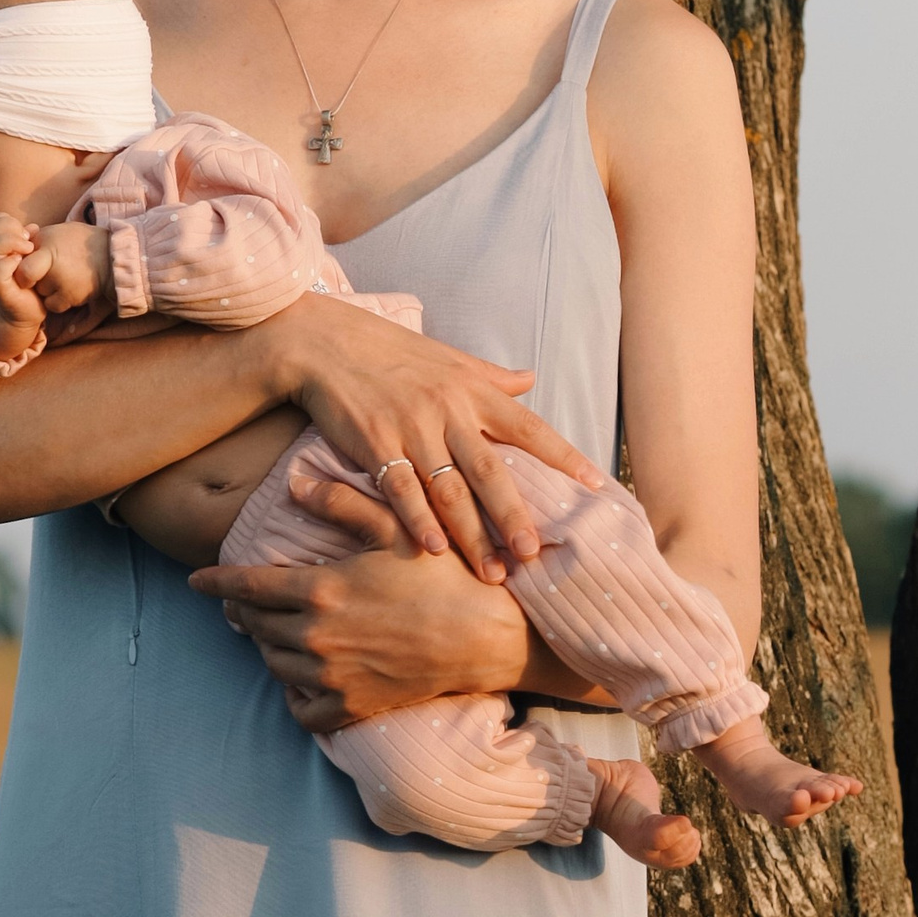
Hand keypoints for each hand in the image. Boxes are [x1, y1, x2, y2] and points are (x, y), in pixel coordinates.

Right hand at [0, 222, 47, 364]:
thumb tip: (33, 227)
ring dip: (11, 243)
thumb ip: (28, 241)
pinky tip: (22, 265)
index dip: (5, 221)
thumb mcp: (30, 257)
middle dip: (8, 228)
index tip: (25, 231)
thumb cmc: (31, 283)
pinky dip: (9, 264)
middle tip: (27, 240)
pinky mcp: (0, 290)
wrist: (27, 312)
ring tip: (29, 249)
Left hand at [18, 219, 111, 314]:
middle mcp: (53, 267)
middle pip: (28, 281)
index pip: (24, 267)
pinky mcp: (72, 297)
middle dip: (33, 278)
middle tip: (43, 271)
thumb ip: (33, 241)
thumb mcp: (54, 232)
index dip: (20, 269)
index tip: (25, 266)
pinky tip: (65, 290)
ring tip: (60, 277)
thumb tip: (13, 248)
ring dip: (45, 289)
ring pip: (40, 293)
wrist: (110, 255)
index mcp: (47, 247)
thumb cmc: (78, 242)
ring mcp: (63, 283)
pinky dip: (56, 301)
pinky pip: (52, 305)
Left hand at [190, 537, 532, 731]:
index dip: (215, 581)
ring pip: (273, 663)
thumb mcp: (395, 529)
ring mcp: (332, 676)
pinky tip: (303, 676)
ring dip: (269, 646)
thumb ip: (341, 503)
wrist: (486, 638)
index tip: (196, 579)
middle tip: (245, 602)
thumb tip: (295, 484)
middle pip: (254, 625)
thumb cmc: (444, 578)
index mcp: (320, 589)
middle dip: (244, 610)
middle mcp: (316, 636)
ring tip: (277, 632)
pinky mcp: (351, 706)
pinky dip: (294, 694)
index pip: (245, 586)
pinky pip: (301, 708)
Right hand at [253, 295, 596, 582]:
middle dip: (514, 516)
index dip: (563, 456)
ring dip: (472, 535)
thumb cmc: (390, 352)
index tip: (594, 485)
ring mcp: (411, 428)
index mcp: (472, 391)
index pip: (529, 427)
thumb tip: (531, 378)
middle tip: (535, 556)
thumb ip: (491, 378)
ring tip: (493, 573)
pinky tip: (434, 551)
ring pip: (449, 490)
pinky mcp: (375, 444)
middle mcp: (448, 410)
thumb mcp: (448, 358)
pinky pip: (401, 490)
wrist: (323, 343)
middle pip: (491, 472)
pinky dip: (418, 521)